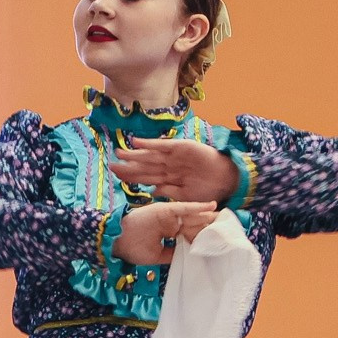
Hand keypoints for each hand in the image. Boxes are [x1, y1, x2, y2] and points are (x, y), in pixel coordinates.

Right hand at [111, 201, 219, 263]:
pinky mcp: (165, 209)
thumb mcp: (157, 256)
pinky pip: (184, 207)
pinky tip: (212, 205)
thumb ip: (173, 253)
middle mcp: (171, 222)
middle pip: (195, 223)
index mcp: (169, 233)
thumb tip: (190, 254)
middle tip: (228, 226)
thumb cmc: (132, 249)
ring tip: (225, 217)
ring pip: (193, 215)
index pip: (191, 234)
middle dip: (210, 225)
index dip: (204, 236)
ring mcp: (168, 215)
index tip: (219, 239)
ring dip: (208, 216)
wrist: (116, 241)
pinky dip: (198, 206)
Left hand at [113, 138, 239, 204]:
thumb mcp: (186, 196)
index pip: (145, 177)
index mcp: (168, 178)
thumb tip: (151, 191)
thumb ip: (169, 192)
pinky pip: (161, 145)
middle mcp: (168, 166)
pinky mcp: (180, 147)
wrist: (226, 179)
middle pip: (143, 166)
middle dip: (127, 166)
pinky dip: (149, 143)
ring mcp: (173, 156)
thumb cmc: (208, 190)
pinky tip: (135, 142)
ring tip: (118, 153)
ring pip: (149, 156)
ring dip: (134, 154)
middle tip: (111, 165)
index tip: (116, 176)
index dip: (131, 176)